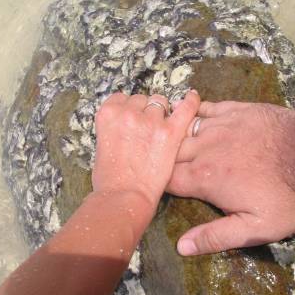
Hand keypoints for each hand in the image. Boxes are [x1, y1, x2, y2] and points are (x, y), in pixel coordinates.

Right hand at [92, 90, 199, 212]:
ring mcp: (151, 121)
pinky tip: (193, 97)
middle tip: (146, 130)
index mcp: (108, 114)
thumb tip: (125, 126)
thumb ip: (113, 129)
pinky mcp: (171, 132)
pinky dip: (191, 101)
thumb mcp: (101, 146)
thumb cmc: (110, 180)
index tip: (132, 118)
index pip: (122, 98)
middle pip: (142, 99)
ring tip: (162, 129)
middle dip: (145, 111)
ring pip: (161, 102)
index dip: (129, 108)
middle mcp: (128, 112)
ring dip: (162, 113)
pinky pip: (186, 108)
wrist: (124, 198)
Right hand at [167, 100, 294, 254]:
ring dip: (176, 135)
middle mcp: (205, 149)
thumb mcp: (255, 228)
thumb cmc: (287, 196)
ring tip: (170, 139)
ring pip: (184, 127)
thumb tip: (181, 246)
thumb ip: (216, 237)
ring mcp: (220, 125)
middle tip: (162, 164)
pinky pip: (206, 107)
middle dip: (164, 159)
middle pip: (170, 151)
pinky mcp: (236, 110)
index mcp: (204, 178)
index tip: (163, 189)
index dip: (160, 185)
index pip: (167, 180)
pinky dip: (195, 111)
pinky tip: (193, 113)